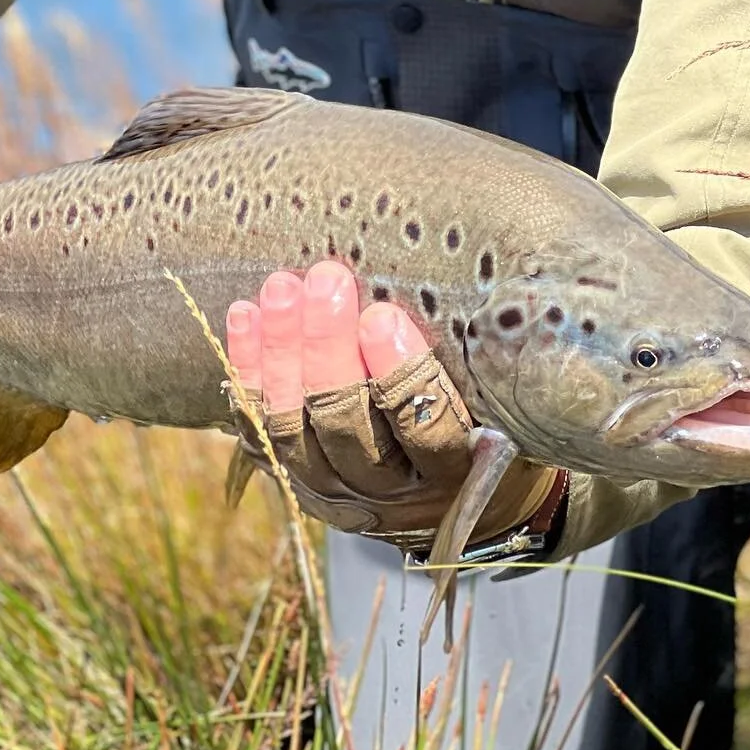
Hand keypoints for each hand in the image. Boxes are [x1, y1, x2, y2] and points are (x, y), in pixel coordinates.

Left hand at [225, 259, 561, 548]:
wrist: (455, 492)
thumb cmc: (489, 417)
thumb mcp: (505, 396)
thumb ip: (486, 351)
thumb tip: (473, 256)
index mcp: (455, 472)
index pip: (425, 429)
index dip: (400, 374)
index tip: (382, 317)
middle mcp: (390, 493)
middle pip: (347, 426)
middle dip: (328, 349)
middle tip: (325, 281)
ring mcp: (334, 491)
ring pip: (293, 429)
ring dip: (282, 353)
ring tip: (281, 288)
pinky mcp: (294, 479)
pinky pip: (258, 427)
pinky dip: (249, 370)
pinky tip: (244, 314)